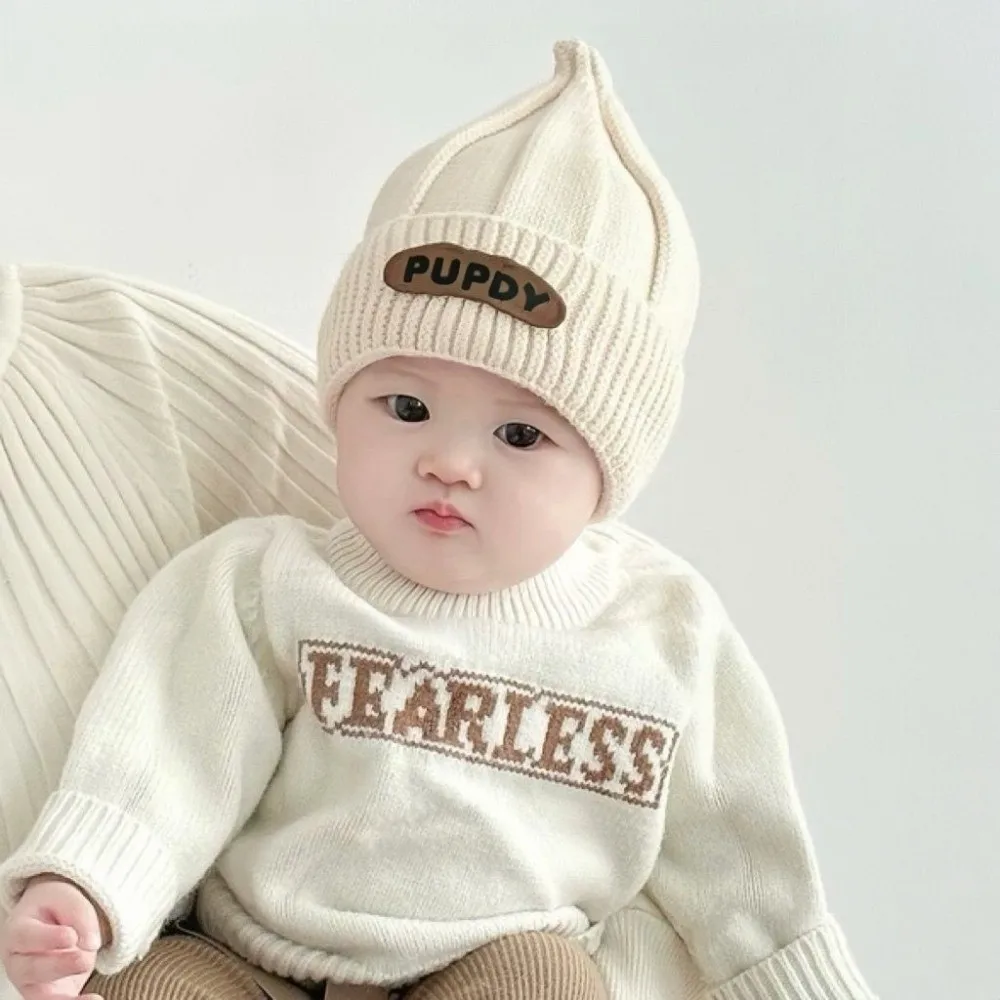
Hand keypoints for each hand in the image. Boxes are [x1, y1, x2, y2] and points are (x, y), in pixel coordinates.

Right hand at [0, 877, 105, 999]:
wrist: (54, 919)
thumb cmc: (56, 907)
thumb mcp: (67, 898)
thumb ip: (79, 915)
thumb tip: (91, 943)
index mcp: (18, 931)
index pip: (26, 937)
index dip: (47, 939)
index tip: (71, 936)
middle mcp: (19, 961)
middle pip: (32, 969)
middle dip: (59, 966)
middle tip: (84, 960)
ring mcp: (32, 981)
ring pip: (40, 997)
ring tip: (91, 999)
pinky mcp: (50, 993)